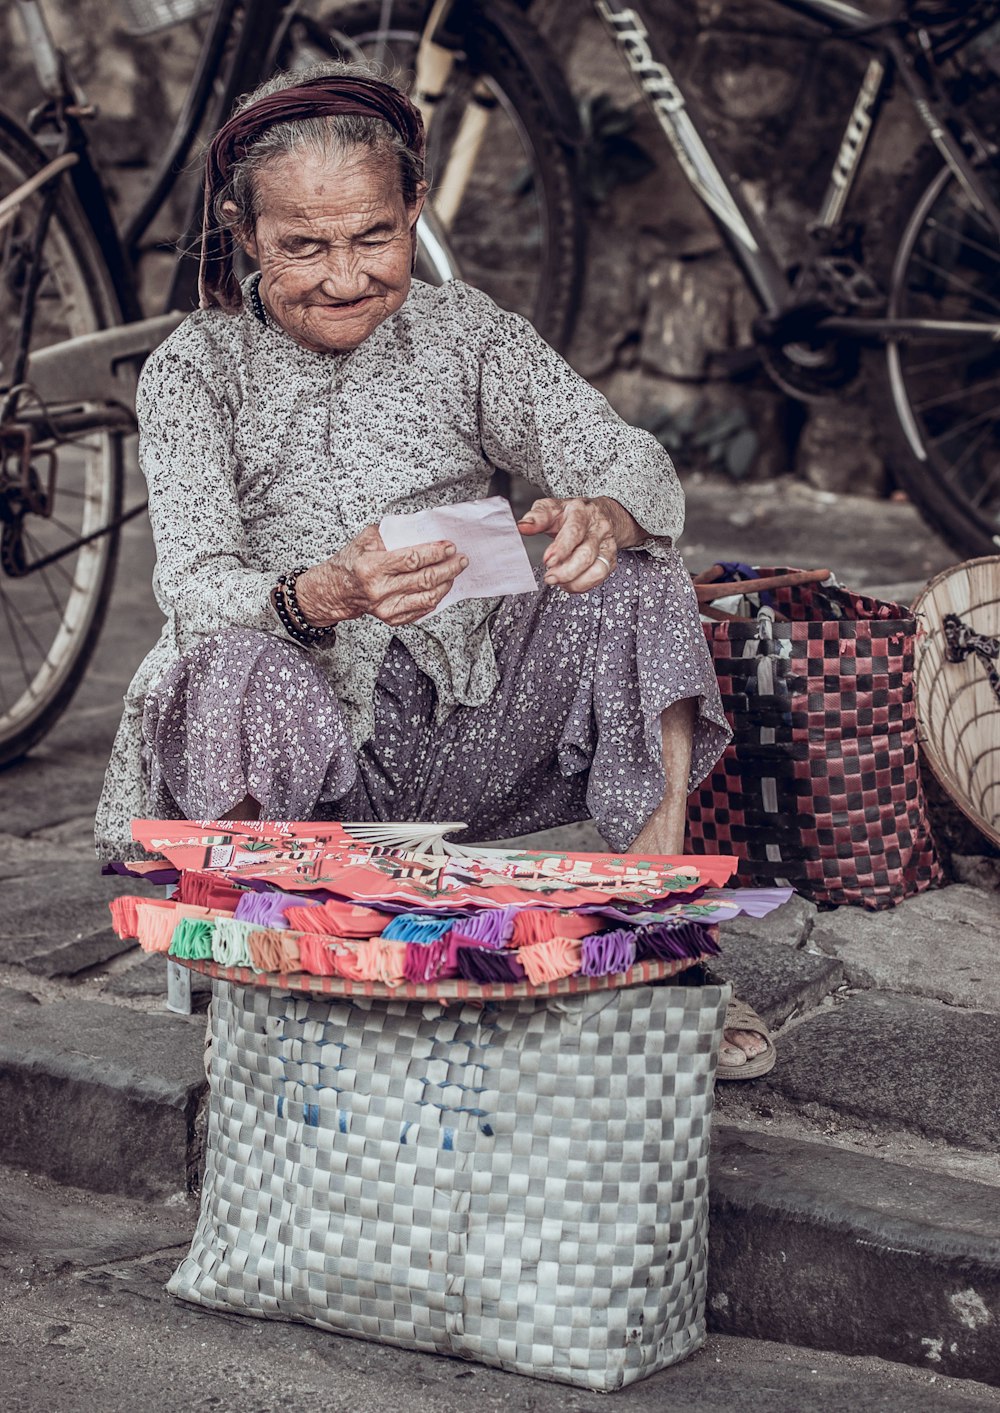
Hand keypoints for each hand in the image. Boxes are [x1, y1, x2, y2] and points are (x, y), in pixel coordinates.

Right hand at [295, 525, 467, 626]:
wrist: (336, 590)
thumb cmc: (351, 562)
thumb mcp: (366, 540)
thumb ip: (391, 533)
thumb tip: (420, 529)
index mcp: (371, 567)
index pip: (412, 559)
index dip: (435, 553)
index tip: (449, 546)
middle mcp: (379, 590)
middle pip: (424, 579)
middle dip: (448, 568)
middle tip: (460, 559)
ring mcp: (386, 607)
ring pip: (427, 597)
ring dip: (446, 583)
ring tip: (454, 571)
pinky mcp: (391, 618)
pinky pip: (421, 610)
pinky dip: (435, 597)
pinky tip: (441, 586)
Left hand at [517, 496, 631, 592]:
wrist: (599, 514)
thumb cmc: (571, 514)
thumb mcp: (552, 509)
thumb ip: (537, 517)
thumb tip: (522, 527)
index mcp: (581, 512)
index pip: (574, 531)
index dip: (561, 548)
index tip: (548, 560)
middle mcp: (598, 528)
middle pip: (586, 554)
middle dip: (567, 571)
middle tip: (549, 577)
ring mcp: (606, 545)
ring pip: (597, 568)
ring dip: (575, 581)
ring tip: (558, 581)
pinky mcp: (610, 559)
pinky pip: (600, 577)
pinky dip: (583, 585)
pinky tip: (569, 583)